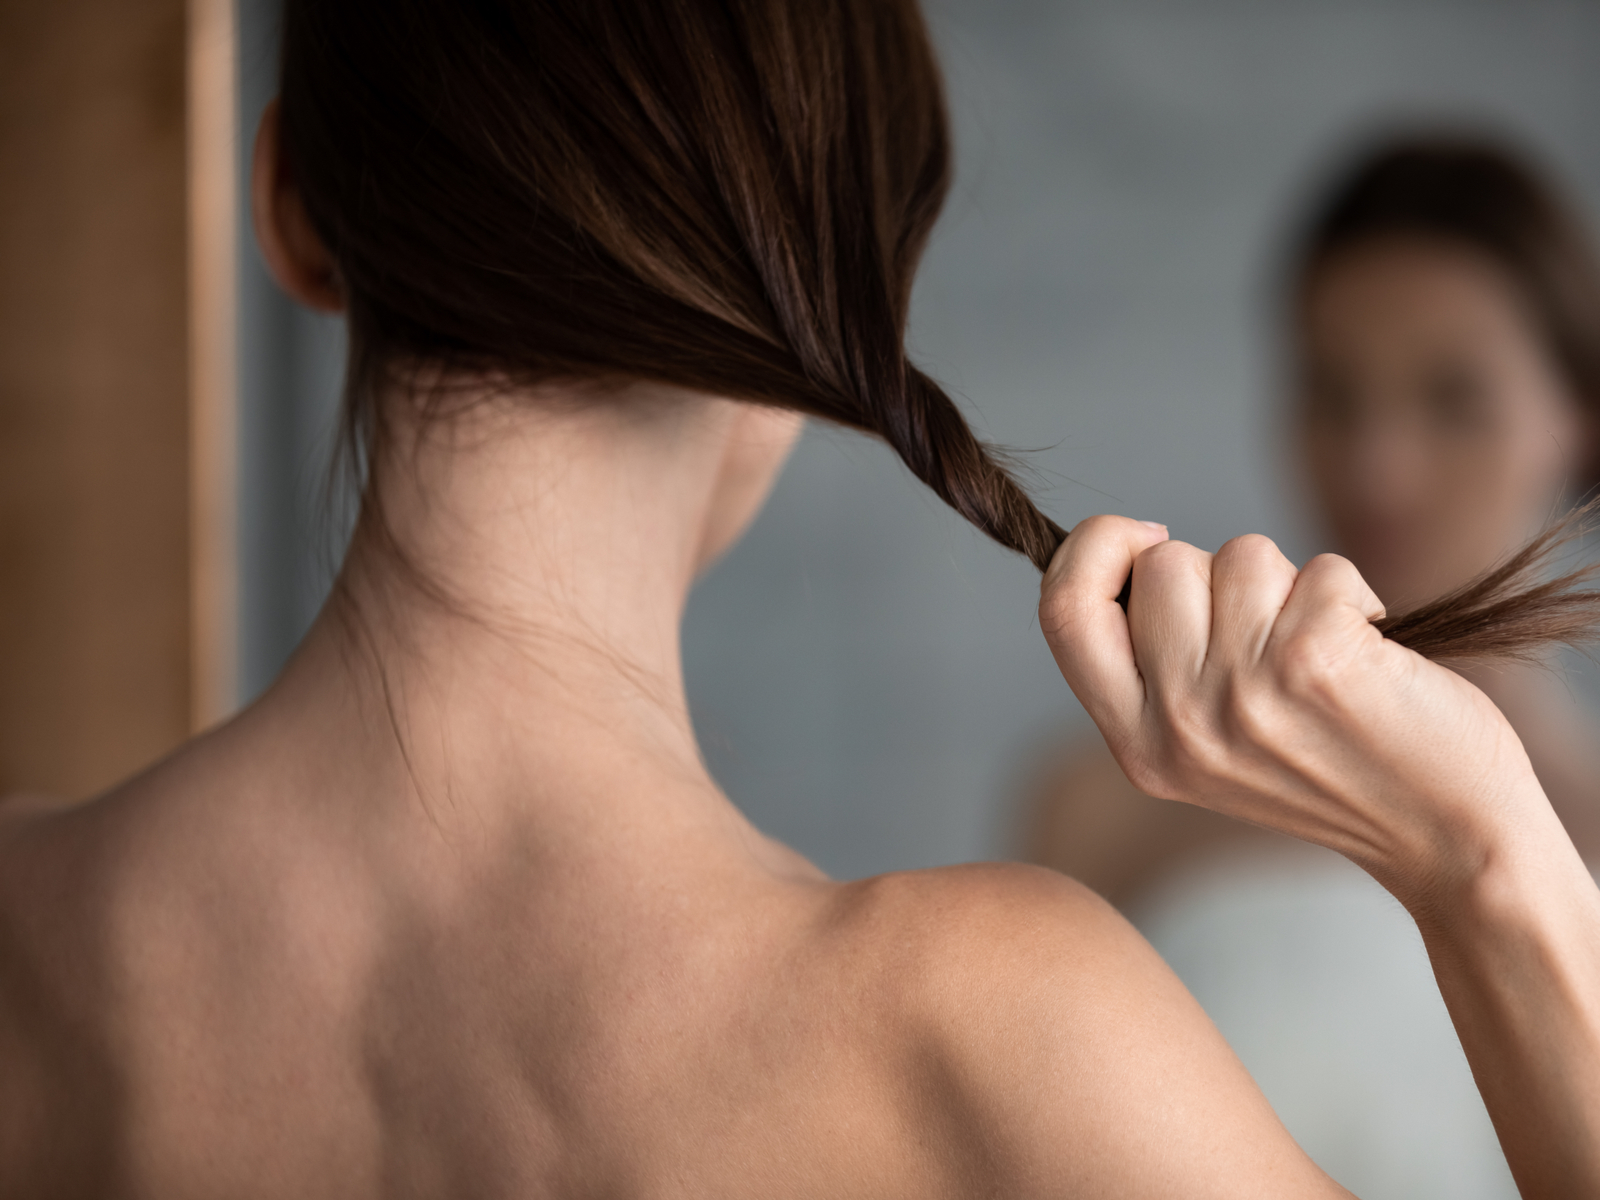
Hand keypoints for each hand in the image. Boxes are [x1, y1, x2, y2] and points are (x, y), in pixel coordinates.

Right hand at [1038, 516, 1548, 912]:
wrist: (1449, 839)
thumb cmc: (1334, 770)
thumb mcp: (1209, 745)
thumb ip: (1156, 666)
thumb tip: (1131, 550)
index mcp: (1136, 746)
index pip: (1061, 612)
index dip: (1093, 547)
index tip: (1145, 536)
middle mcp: (1177, 725)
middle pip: (1158, 566)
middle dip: (1218, 571)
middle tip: (1269, 635)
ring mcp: (1241, 695)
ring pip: (1237, 555)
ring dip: (1290, 582)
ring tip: (1322, 646)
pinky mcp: (1313, 663)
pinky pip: (1318, 567)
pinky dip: (1354, 592)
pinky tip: (1367, 649)